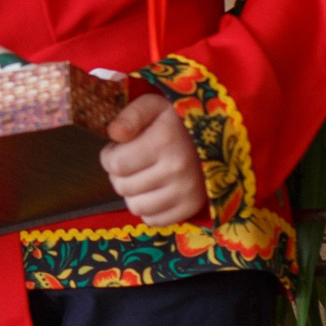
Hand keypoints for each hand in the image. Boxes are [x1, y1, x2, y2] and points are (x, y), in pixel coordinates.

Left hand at [100, 91, 206, 225]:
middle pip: (122, 187)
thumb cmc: (176, 120)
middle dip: (118, 174)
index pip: (115, 164)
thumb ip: (130, 115)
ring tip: (140, 176)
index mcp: (164, 141)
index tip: (116, 149)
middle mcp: (177, 169)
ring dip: (131, 193)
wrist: (218, 137)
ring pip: (136, 207)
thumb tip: (113, 134)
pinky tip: (153, 191)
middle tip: (129, 162)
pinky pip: (155, 220)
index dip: (108, 157)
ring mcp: (187, 191)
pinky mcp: (192, 207)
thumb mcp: (153, 105)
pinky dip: (148, 209)